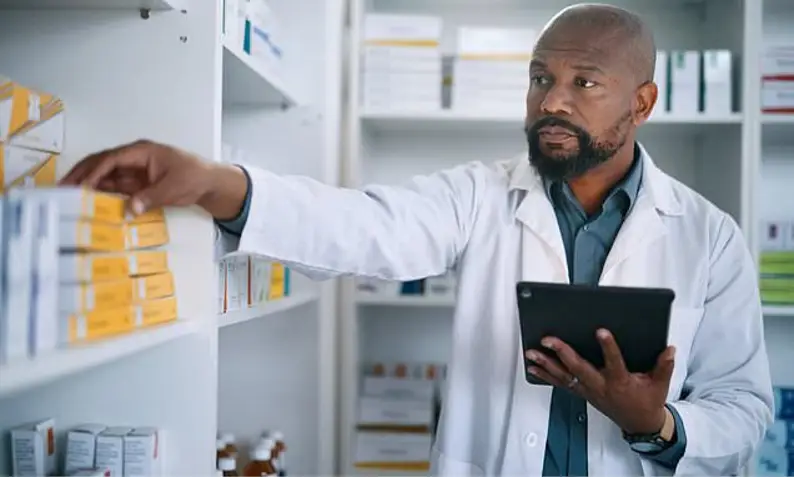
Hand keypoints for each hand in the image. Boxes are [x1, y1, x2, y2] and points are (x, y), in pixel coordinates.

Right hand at [59, 139, 246, 219]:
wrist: (210, 182)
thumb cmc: (194, 177)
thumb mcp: (174, 188)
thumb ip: (151, 198)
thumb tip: (130, 209)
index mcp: (142, 151)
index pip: (111, 159)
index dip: (94, 171)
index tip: (81, 185)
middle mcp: (134, 158)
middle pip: (102, 163)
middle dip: (82, 174)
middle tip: (63, 188)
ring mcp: (134, 170)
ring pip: (105, 175)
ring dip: (89, 184)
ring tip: (70, 196)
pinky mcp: (137, 182)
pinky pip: (115, 186)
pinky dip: (102, 193)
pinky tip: (91, 202)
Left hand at [525, 329, 674, 434]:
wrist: (639, 424)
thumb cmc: (647, 402)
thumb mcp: (660, 384)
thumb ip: (664, 366)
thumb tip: (669, 348)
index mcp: (620, 382)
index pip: (614, 362)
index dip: (608, 347)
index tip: (601, 331)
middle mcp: (600, 386)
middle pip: (579, 368)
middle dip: (563, 353)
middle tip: (549, 339)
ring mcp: (588, 391)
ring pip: (564, 376)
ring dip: (546, 364)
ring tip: (531, 352)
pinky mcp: (582, 393)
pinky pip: (560, 383)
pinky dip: (545, 375)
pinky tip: (532, 367)